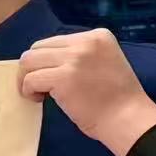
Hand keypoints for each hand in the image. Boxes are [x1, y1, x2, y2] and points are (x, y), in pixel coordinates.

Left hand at [17, 30, 155, 155]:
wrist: (128, 119)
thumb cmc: (117, 100)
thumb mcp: (104, 63)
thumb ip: (81, 56)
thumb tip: (47, 60)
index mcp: (98, 36)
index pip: (56, 41)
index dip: (49, 60)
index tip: (55, 78)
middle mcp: (86, 42)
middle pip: (39, 47)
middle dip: (34, 67)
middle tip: (41, 86)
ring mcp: (74, 58)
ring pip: (29, 60)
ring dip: (27, 78)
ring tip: (39, 93)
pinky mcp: (63, 77)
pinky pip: (30, 79)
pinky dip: (28, 90)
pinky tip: (39, 99)